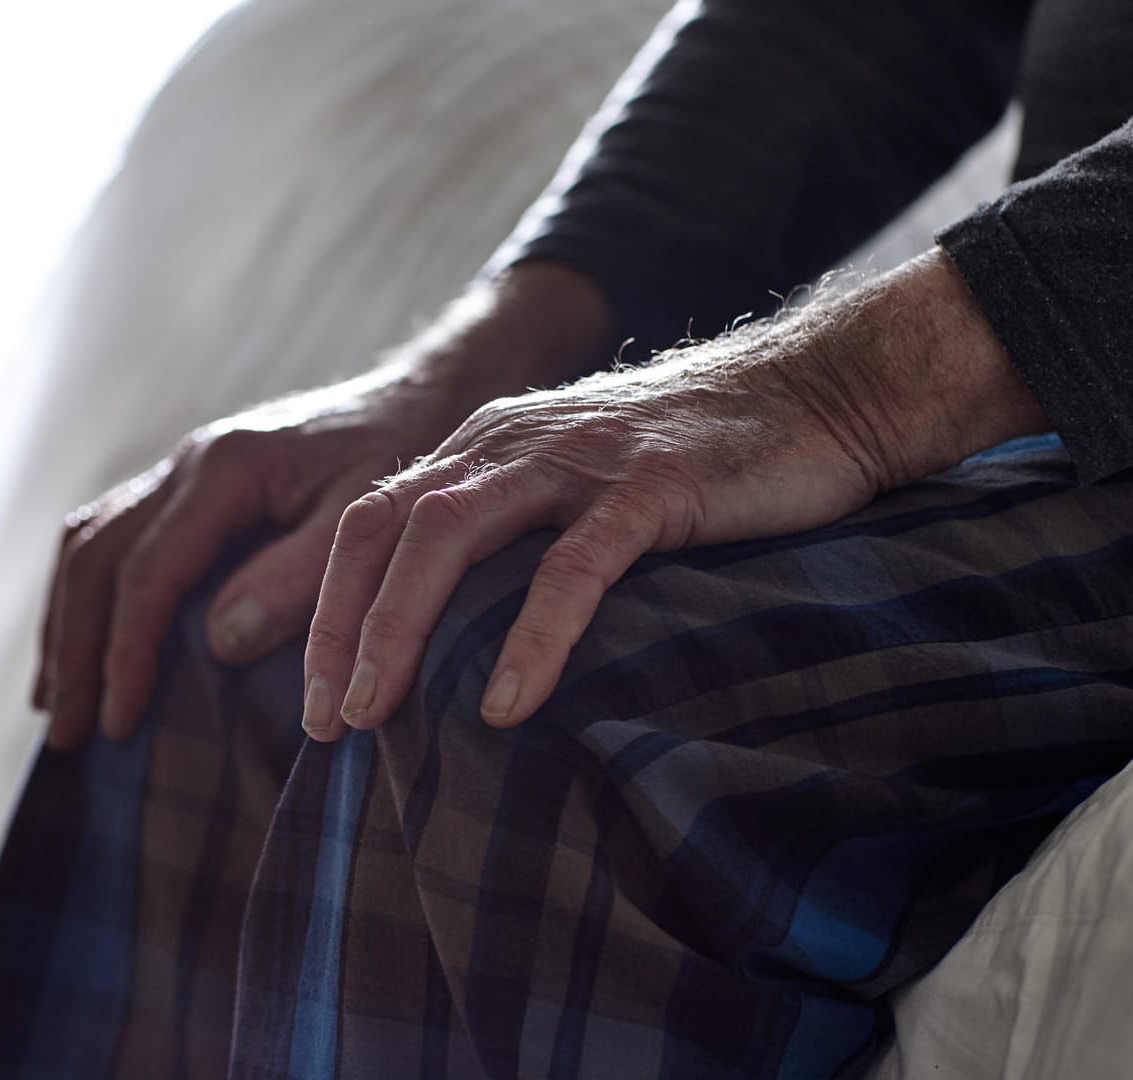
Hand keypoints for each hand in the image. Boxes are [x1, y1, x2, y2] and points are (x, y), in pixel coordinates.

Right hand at [35, 264, 619, 748]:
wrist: (429, 392)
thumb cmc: (408, 457)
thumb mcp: (369, 521)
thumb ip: (300, 578)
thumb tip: (221, 642)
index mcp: (225, 468)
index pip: (148, 573)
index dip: (126, 654)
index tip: (123, 724)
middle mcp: (188, 461)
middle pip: (93, 558)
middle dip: (74, 651)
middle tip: (66, 735)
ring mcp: (183, 469)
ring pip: (88, 543)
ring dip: (65, 625)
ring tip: (57, 703)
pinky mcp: (192, 485)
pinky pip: (111, 537)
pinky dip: (88, 597)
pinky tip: (89, 647)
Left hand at [302, 249, 1048, 740]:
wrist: (821, 390)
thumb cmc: (694, 464)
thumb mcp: (576, 489)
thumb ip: (510, 536)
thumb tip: (444, 641)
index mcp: (481, 448)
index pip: (367, 523)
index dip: (325, 609)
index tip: (311, 699)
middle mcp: (507, 443)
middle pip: (384, 529)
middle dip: (339, 629)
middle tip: (325, 723)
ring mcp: (575, 459)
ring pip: (447, 534)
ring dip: (398, 628)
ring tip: (376, 715)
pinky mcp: (650, 484)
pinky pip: (571, 566)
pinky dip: (528, 638)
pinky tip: (503, 705)